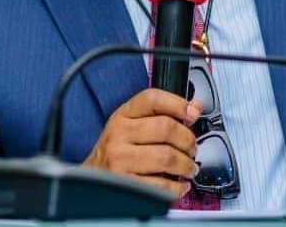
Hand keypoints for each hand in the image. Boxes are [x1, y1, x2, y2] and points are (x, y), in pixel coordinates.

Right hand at [83, 88, 201, 197]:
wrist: (90, 181)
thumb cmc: (117, 152)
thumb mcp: (132, 125)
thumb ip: (162, 114)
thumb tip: (195, 107)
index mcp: (122, 115)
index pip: (152, 98)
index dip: (177, 104)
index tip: (192, 113)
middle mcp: (119, 134)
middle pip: (165, 127)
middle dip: (187, 139)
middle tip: (192, 148)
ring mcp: (120, 159)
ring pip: (166, 156)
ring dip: (186, 164)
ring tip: (188, 168)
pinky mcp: (125, 184)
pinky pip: (160, 184)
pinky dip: (177, 186)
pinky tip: (179, 184)